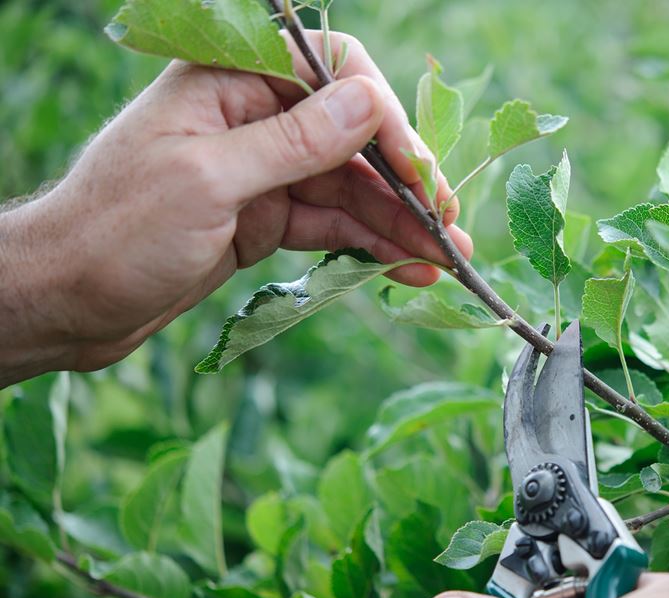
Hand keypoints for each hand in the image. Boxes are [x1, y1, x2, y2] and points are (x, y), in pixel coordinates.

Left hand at [0, 30, 470, 384]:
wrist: (65, 301)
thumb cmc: (115, 231)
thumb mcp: (207, 181)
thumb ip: (294, 142)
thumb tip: (369, 103)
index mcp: (228, 82)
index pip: (330, 72)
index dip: (381, 118)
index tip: (418, 172)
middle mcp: (252, 118)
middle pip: (351, 137)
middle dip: (404, 183)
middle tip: (451, 225)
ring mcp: (261, 171)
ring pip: (349, 189)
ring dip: (399, 222)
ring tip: (447, 257)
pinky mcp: (265, 219)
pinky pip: (331, 226)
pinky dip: (369, 246)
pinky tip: (408, 267)